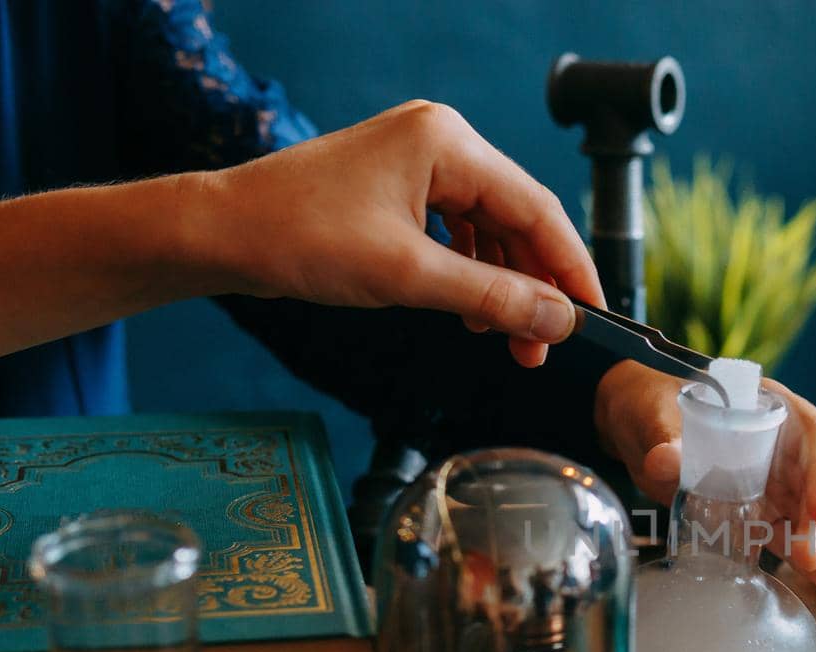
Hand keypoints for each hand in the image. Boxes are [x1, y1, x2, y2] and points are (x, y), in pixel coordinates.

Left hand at [204, 100, 602, 367]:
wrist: (221, 233)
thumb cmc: (298, 237)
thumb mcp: (409, 276)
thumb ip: (493, 299)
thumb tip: (558, 320)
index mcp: (447, 142)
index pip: (537, 208)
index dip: (571, 269)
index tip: (594, 317)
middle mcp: (440, 141)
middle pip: (517, 220)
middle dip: (533, 287)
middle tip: (543, 346)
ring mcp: (418, 163)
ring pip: (489, 231)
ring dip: (502, 288)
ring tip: (504, 340)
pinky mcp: (399, 188)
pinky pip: (457, 233)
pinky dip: (470, 276)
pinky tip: (470, 315)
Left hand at [594, 360, 815, 588]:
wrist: (635, 428)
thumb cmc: (654, 405)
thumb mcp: (656, 415)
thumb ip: (665, 435)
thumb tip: (663, 459)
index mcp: (770, 408)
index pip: (815, 436)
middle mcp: (783, 446)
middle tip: (811, 557)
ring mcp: (774, 480)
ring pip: (806, 513)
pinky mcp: (759, 511)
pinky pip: (783, 533)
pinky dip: (798, 555)